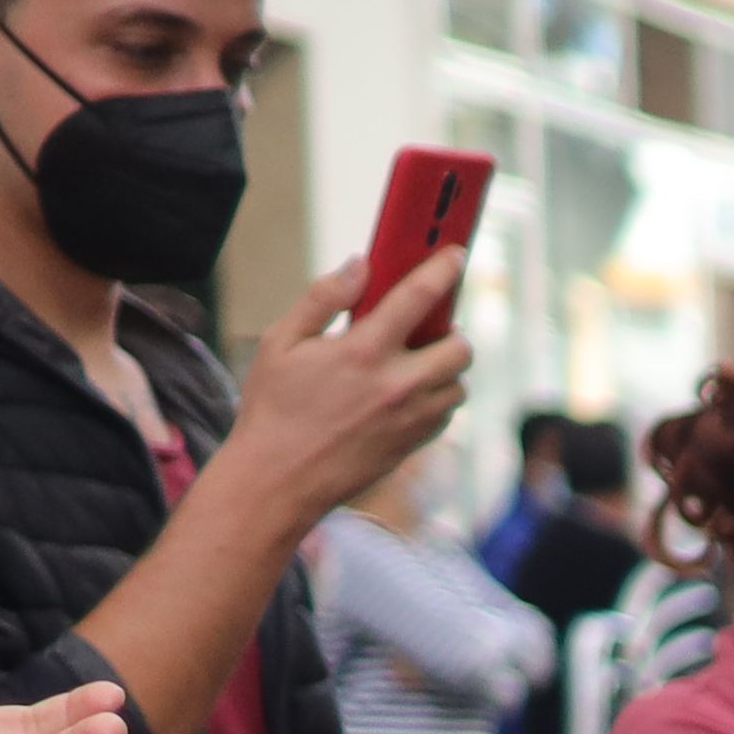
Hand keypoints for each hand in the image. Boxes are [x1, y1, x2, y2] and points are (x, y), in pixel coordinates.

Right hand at [229, 244, 480, 527]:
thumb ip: (323, 298)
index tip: (455, 254)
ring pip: (459, 384)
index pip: (418, 298)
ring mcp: (412, 419)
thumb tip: (361, 264)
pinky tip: (404, 394)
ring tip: (411, 363)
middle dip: (451, 332)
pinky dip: (436, 398)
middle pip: (460, 348)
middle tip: (426, 328)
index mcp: (363, 352)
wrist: (278, 479)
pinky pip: (446, 413)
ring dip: (444, 368)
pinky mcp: (415, 445)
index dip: (442, 270)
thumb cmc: (273, 407)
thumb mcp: (281, 342)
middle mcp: (398, 385)